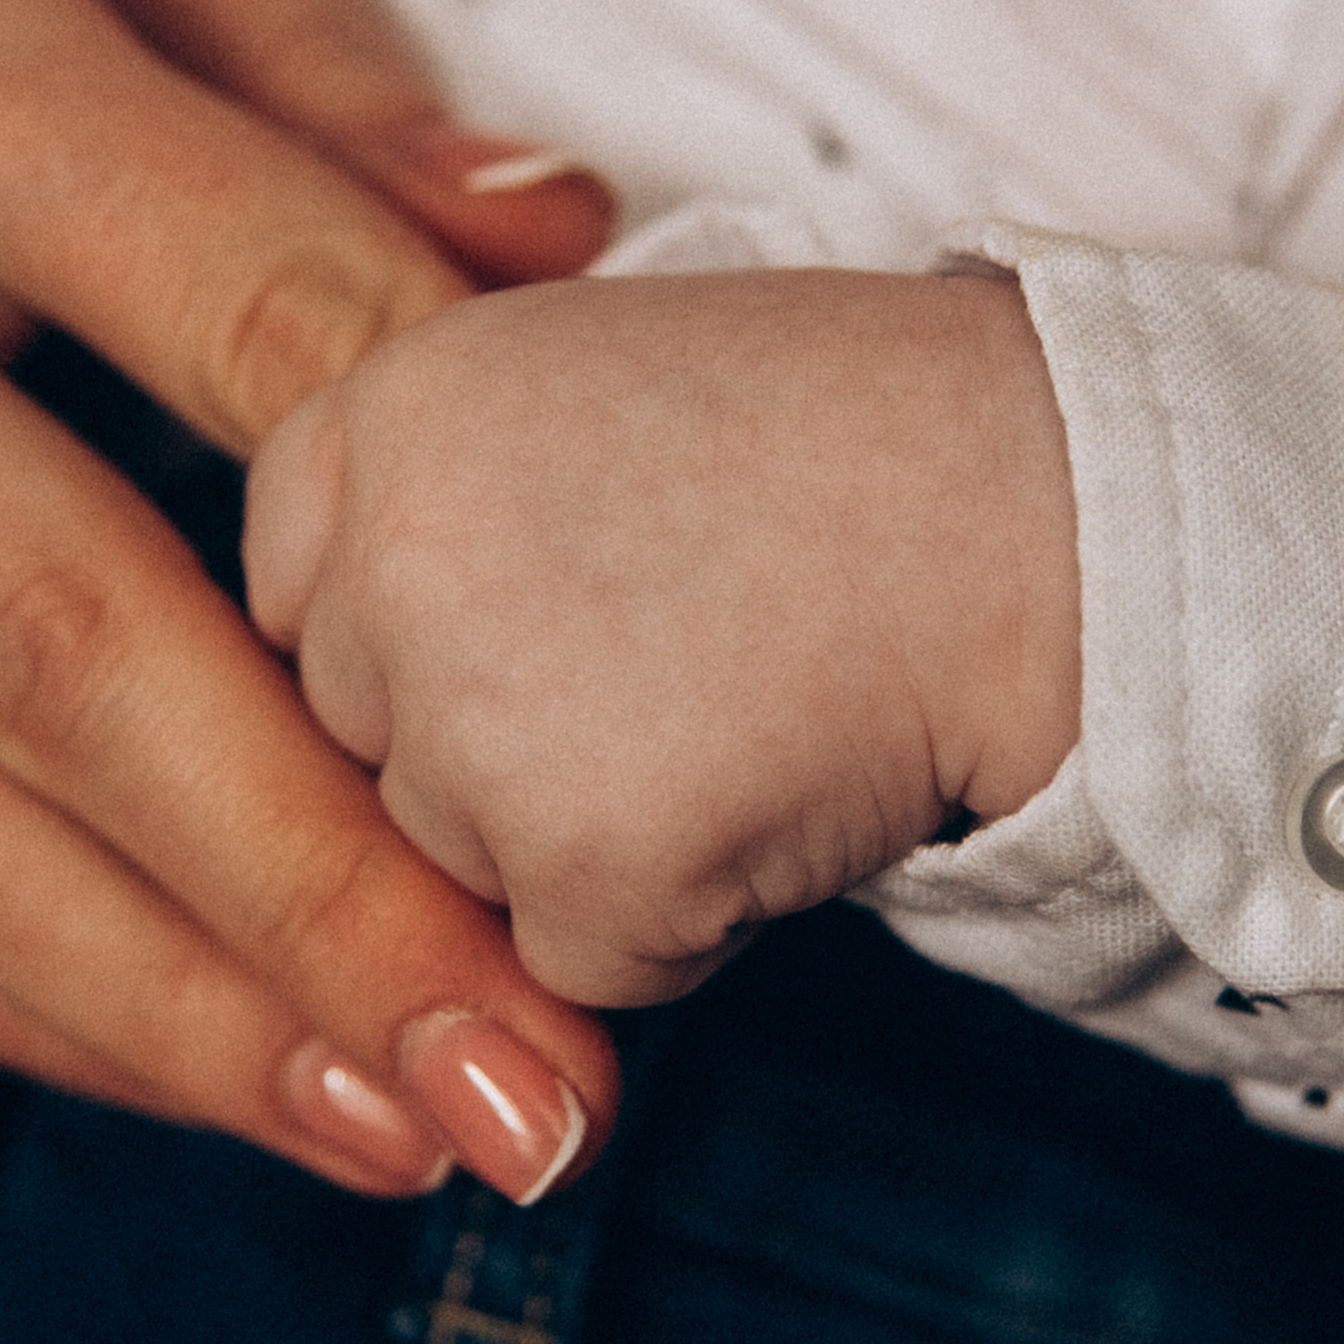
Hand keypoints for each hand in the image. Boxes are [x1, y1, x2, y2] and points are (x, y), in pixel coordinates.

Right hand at [0, 0, 615, 1202]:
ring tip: (408, 1120)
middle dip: (325, 886)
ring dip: (178, 1005)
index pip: (241, 306)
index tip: (630, 693)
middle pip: (63, 636)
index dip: (453, 522)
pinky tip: (206, 1068)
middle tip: (539, 1056)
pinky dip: (14, 990)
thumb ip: (311, 52)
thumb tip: (543, 244)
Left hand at [244, 270, 1082, 1006]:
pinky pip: (585, 959)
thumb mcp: (579, 384)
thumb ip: (432, 498)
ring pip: (467, 871)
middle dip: (498, 745)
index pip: (294, 600)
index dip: (421, 632)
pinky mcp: (587, 864)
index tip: (549, 606)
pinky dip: (683, 915)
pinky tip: (782, 784)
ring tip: (745, 695)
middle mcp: (388, 558)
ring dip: (592, 834)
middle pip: (369, 751)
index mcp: (382, 410)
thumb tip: (354, 663)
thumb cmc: (846, 437)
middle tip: (682, 645)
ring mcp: (475, 719)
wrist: (1050, 501)